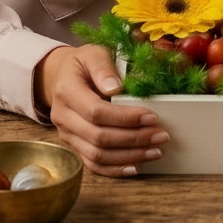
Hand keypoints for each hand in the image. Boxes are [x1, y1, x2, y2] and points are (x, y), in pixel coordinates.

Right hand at [35, 45, 169, 176]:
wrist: (61, 76)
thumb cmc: (83, 63)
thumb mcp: (93, 54)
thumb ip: (103, 67)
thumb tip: (116, 88)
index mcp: (67, 91)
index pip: (97, 112)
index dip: (126, 118)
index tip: (153, 117)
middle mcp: (63, 117)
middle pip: (99, 137)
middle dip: (134, 139)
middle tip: (161, 136)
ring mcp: (66, 135)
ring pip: (97, 155)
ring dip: (129, 156)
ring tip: (156, 151)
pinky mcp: (73, 146)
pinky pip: (92, 164)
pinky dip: (114, 169)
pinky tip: (135, 167)